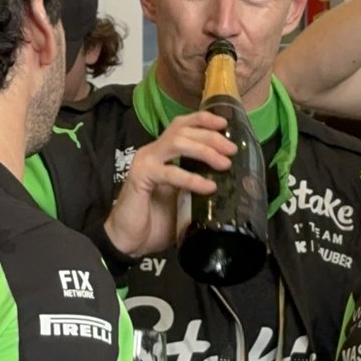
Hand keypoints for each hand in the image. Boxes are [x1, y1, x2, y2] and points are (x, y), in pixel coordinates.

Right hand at [104, 112, 235, 257]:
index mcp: (162, 153)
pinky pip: (169, 172)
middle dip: (210, 137)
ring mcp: (145, 163)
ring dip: (204, 150)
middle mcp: (152, 152)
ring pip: (177, 142)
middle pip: (182, 130)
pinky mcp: (140, 177)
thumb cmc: (156, 221)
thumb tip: (228, 180)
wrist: (129, 241)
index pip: (182, 125)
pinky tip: (208, 187)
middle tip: (232, 150)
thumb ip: (198, 184)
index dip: (203, 120)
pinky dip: (191, 179)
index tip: (225, 123)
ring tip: (224, 164)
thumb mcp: (184, 198)